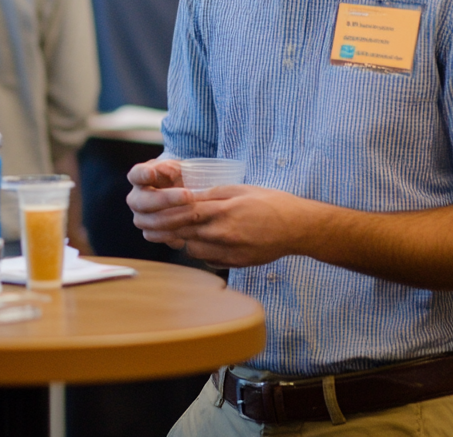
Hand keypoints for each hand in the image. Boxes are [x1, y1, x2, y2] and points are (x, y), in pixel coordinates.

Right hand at [126, 159, 193, 248]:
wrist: (184, 197)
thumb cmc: (180, 178)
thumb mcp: (180, 168)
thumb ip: (176, 169)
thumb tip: (172, 171)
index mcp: (139, 177)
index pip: (136, 174)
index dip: (142, 175)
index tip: (151, 173)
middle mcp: (136, 199)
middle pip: (143, 201)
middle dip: (167, 199)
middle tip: (189, 196)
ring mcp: (141, 218)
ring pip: (152, 222)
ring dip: (176, 218)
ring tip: (197, 213)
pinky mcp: (150, 233)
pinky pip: (159, 236)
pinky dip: (176, 233)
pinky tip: (192, 228)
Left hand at [155, 184, 313, 268]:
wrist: (296, 228)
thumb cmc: (271, 203)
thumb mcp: (241, 189)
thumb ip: (213, 193)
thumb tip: (190, 195)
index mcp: (224, 211)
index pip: (186, 212)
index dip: (168, 211)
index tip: (156, 208)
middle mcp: (224, 234)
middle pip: (185, 233)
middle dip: (171, 227)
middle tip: (159, 221)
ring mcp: (229, 252)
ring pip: (193, 249)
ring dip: (187, 240)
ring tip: (189, 229)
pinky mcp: (235, 263)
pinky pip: (208, 260)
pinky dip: (203, 251)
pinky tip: (208, 241)